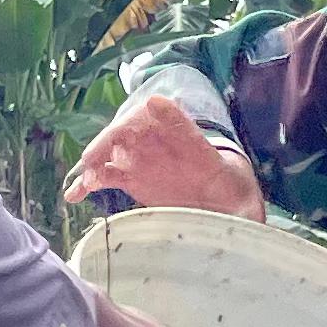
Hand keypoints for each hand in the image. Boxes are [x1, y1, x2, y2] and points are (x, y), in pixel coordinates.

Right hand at [68, 94, 266, 220]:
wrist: (217, 202)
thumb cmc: (231, 196)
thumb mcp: (242, 200)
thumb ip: (245, 211)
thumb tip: (252, 221)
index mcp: (191, 142)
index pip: (175, 117)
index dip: (164, 112)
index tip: (153, 105)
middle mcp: (161, 142)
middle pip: (133, 128)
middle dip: (115, 138)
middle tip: (100, 159)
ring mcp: (142, 158)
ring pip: (112, 151)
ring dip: (96, 162)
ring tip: (86, 183)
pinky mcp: (129, 176)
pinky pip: (104, 174)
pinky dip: (88, 182)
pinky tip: (75, 195)